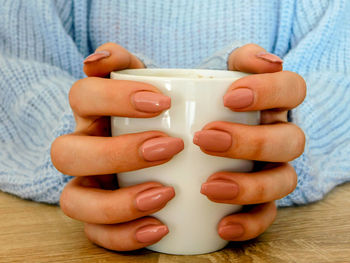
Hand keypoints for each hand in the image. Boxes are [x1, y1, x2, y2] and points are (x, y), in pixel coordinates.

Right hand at [51, 43, 183, 250]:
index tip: (163, 102)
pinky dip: (126, 235)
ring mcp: (86, 186)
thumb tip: (101, 57)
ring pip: (73, 201)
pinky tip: (161, 226)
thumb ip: (130, 64)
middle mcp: (81, 150)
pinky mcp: (98, 218)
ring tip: (166, 194)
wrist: (166, 149)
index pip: (82, 96)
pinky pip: (96, 235)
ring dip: (118, 202)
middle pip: (67, 153)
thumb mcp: (149, 85)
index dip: (114, 97)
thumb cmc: (156, 115)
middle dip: (117, 152)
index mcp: (91, 115)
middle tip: (170, 147)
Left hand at [195, 44, 305, 240]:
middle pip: (290, 141)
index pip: (293, 90)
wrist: (196, 125)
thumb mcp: (220, 73)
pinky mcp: (260, 199)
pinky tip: (222, 225)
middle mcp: (280, 137)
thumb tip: (267, 61)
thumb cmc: (209, 100)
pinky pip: (266, 216)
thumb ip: (241, 59)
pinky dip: (247, 223)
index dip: (269, 92)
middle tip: (205, 139)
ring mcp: (273, 169)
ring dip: (249, 186)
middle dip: (250, 141)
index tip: (229, 97)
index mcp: (274, 104)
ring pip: (283, 181)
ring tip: (209, 187)